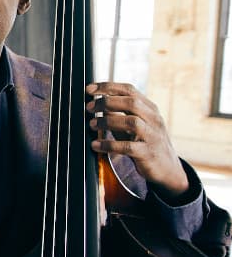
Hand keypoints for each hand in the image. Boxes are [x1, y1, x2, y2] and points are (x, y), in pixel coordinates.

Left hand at [87, 82, 188, 198]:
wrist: (167, 169)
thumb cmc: (145, 143)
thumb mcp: (132, 126)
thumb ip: (117, 115)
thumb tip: (96, 104)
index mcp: (149, 109)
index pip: (129, 90)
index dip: (108, 87)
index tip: (89, 88)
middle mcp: (153, 119)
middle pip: (131, 103)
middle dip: (107, 102)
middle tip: (88, 107)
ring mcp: (153, 136)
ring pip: (131, 122)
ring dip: (107, 121)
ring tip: (91, 124)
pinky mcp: (148, 153)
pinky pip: (127, 147)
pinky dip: (109, 145)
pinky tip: (95, 145)